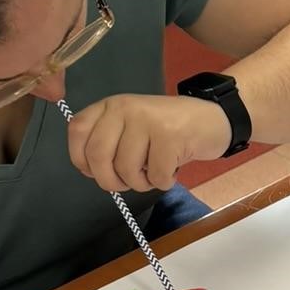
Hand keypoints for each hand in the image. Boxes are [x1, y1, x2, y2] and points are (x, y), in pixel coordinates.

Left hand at [65, 93, 230, 195]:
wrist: (211, 120)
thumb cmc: (168, 130)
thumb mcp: (132, 128)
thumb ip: (108, 143)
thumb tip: (90, 170)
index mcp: (111, 106)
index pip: (78, 131)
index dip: (81, 159)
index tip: (97, 171)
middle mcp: (125, 108)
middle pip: (98, 154)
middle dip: (110, 181)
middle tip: (127, 183)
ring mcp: (147, 120)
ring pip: (126, 169)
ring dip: (141, 184)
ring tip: (154, 174)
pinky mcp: (170, 135)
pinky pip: (155, 175)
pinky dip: (163, 182)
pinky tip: (171, 170)